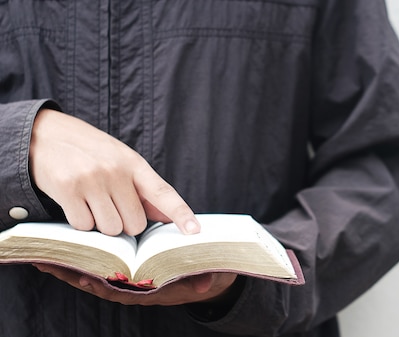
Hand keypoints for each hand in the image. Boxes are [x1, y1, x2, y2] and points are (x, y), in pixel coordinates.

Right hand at [29, 109, 199, 235]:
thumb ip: (142, 189)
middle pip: (135, 223)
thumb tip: (165, 216)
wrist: (43, 134)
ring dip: (102, 223)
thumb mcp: (120, 161)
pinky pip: (84, 226)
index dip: (181, 213)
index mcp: (134, 163)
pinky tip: (74, 202)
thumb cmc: (89, 151)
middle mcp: (115, 170)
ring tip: (91, 200)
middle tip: (109, 203)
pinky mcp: (68, 189)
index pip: (163, 192)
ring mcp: (92, 179)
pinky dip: (80, 221)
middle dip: (124, 222)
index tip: (195, 231)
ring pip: (111, 228)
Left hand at [33, 264, 237, 305]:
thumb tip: (202, 285)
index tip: (84, 278)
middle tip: (51, 264)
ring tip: (46, 256)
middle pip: (100, 283)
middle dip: (75, 274)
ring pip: (96, 274)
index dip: (103, 285)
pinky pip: (100, 266)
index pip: (123, 291)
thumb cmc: (205, 274)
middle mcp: (136, 287)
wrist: (207, 277)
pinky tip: (65, 249)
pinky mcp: (126, 268)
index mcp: (152, 291)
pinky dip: (82, 259)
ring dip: (72, 266)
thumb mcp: (209, 277)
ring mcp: (129, 278)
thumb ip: (204, 279)